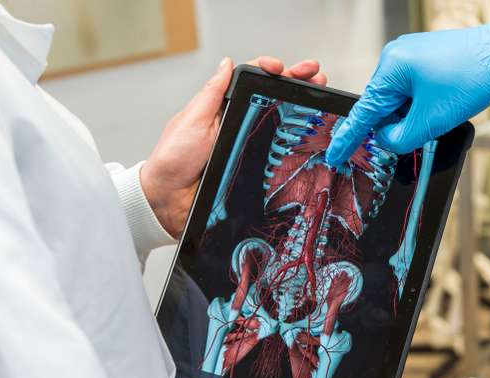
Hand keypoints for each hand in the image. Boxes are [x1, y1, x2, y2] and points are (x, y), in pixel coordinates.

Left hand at [141, 56, 327, 236]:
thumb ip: (212, 93)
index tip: (282, 68)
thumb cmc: (173, 160)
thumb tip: (226, 64)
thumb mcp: (192, 120)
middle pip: (273, 98)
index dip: (270, 70)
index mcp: (223, 108)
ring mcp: (249, 145)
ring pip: (281, 124)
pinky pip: (279, 154)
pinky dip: (297, 143)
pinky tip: (312, 134)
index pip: (252, 82)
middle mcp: (239, 124)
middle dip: (297, 83)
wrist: (169, 200)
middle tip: (315, 74)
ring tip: (320, 95)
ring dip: (302, 108)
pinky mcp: (255, 168)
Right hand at [325, 16, 489, 165]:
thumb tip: (386, 140)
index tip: (335, 155)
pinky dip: (422, 104)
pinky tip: (441, 102)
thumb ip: (400, 138)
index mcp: (391, 69)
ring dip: (414, 114)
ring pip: (400, 101)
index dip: (348, 138)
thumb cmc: (472, 78)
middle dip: (398, 124)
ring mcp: (409, 56)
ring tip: (443, 108)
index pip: (363, 112)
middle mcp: (395, 57)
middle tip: (425, 127)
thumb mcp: (432, 120)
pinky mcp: (423, 59)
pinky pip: (412, 90)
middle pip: (383, 106)